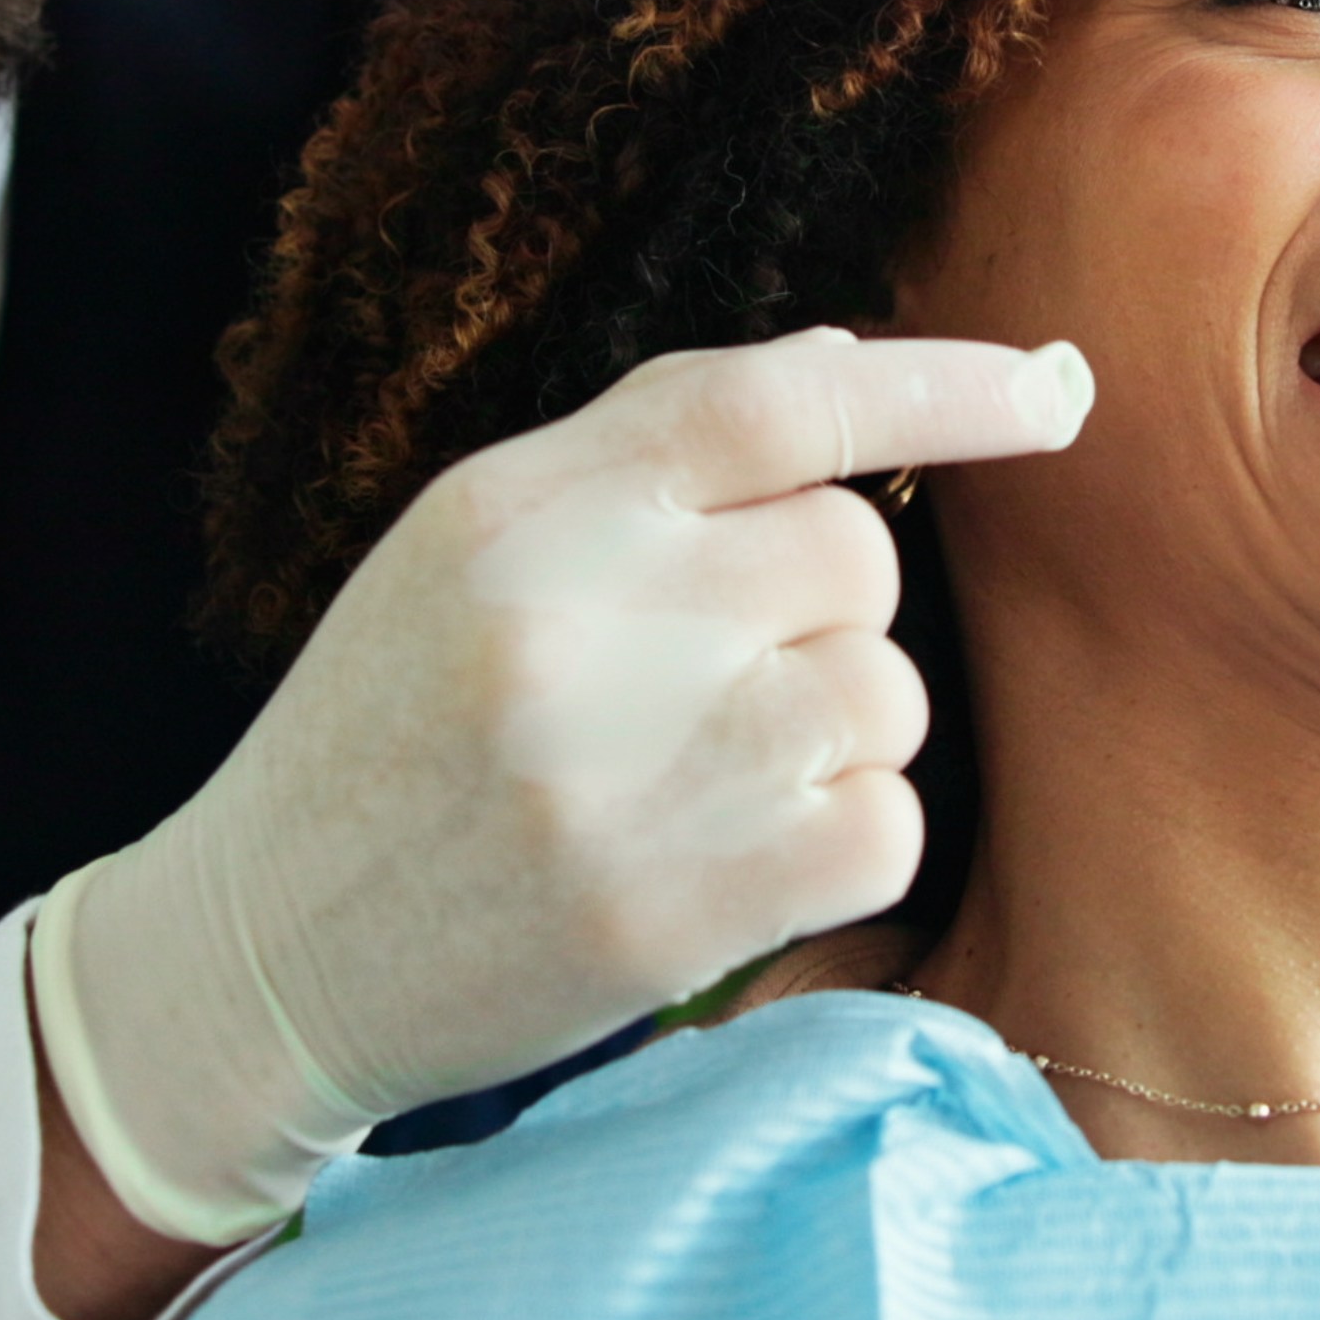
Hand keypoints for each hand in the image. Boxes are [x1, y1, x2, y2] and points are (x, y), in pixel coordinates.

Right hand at [34, 329, 1092, 1250]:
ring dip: (842, 736)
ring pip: (886, 693)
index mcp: (520, 507)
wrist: (257, 959)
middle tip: (716, 684)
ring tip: (711, 781)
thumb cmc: (393, 737)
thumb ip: (648, 455)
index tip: (1062, 389)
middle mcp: (579, 618)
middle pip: (856, 555)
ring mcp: (631, 770)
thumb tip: (850, 360)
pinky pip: (887, 828)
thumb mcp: (469, 553)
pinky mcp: (677, 910)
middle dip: (830, 615)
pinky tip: (743, 861)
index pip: (774, 400)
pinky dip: (848, 842)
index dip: (942, 380)